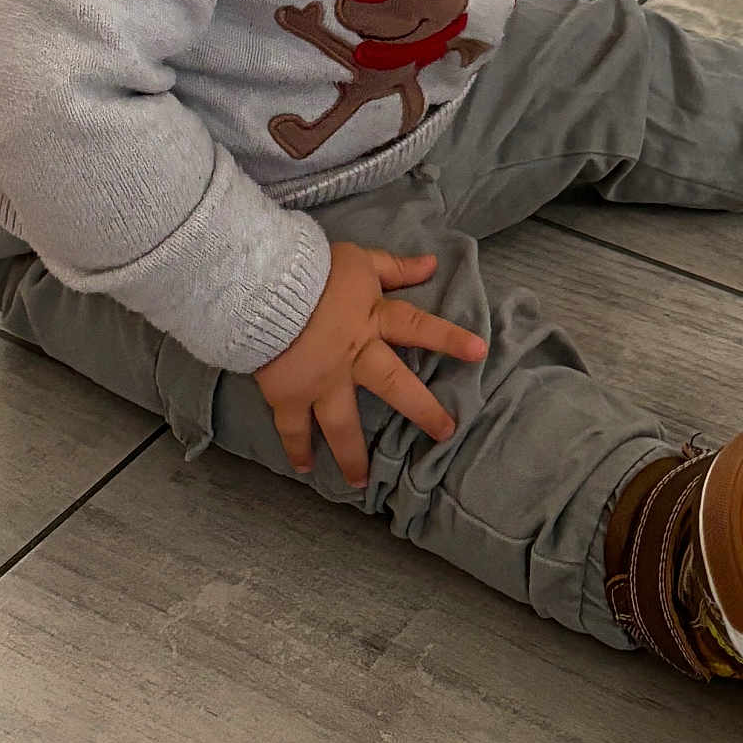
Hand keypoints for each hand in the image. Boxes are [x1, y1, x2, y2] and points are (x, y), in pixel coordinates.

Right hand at [254, 241, 487, 490]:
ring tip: (361, 483)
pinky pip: (294, 428)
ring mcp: (322, 381)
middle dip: (422, 410)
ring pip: (343, 424)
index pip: (418, 327)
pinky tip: (303, 468)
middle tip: (445, 433)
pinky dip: (297, 448)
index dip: (449, 338)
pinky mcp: (289, 394)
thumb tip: (431, 263)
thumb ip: (393, 267)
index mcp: (372, 319)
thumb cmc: (310, 268)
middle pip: (394, 386)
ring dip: (353, 455)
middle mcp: (354, 356)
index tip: (479, 353)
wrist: (262, 287)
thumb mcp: (357, 260)